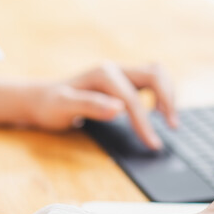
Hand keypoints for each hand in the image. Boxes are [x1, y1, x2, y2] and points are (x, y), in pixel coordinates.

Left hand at [25, 62, 177, 148]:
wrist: (41, 99)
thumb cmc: (50, 106)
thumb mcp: (63, 107)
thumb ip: (90, 106)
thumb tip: (119, 109)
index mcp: (103, 75)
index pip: (132, 99)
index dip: (144, 122)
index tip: (152, 144)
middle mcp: (115, 70)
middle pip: (154, 75)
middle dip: (167, 98)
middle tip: (172, 126)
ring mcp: (120, 74)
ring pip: (157, 74)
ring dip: (168, 94)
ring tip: (170, 120)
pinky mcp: (124, 81)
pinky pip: (152, 81)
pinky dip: (162, 94)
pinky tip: (158, 112)